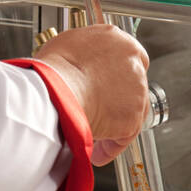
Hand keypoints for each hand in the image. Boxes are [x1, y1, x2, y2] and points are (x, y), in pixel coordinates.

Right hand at [35, 24, 150, 164]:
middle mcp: (133, 63)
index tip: (109, 85)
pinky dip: (111, 146)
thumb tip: (79, 65)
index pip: (130, 56)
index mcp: (117, 39)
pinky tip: (97, 151)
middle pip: (133, 86)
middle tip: (100, 110)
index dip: (118, 75)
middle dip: (118, 100)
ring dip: (114, 124)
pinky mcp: (134, 118)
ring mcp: (137, 91)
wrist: (56, 92)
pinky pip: (124, 136)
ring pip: (131, 112)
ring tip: (94, 134)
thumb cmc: (53, 70)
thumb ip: (84, 54)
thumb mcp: (68, 46)